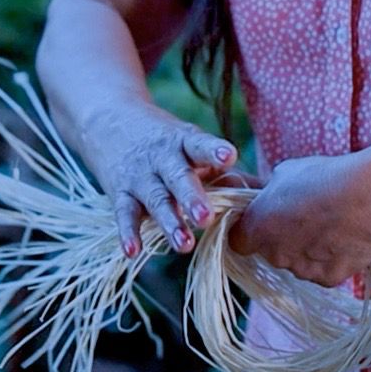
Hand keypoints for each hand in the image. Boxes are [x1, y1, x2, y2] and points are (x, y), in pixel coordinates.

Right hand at [81, 101, 241, 257]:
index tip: (229, 157)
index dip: (214, 150)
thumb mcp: (189, 144)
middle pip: (178, 177)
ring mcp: (141, 176)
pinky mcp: (121, 192)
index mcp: (185, 142)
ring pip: (155, 200)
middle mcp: (162, 158)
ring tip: (184, 245)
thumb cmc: (166, 142)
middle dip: (192, 198)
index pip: (200, 145)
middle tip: (206, 218)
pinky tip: (133, 251)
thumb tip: (260, 194)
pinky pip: (125, 213)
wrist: (110, 120)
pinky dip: (128, 233)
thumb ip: (218, 169)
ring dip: (169, 222)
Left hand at [228, 153, 370, 286]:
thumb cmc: (323, 178)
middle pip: (271, 252)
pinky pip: (324, 270)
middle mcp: (274, 254)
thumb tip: (272, 194)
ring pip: (298, 263)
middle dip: (282, 239)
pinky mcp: (328, 278)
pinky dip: (331, 259)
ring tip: (330, 225)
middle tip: (304, 217)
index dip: (250, 230)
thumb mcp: (286, 172)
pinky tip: (344, 238)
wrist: (365, 198)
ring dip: (307, 249)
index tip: (264, 219)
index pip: (238, 240)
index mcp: (257, 228)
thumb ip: (272, 191)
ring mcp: (302, 270)